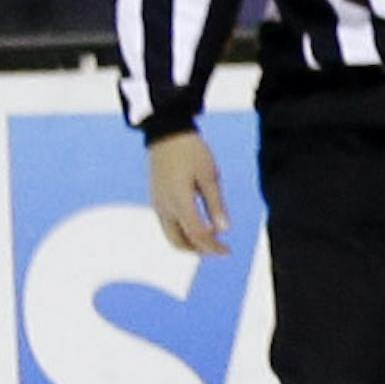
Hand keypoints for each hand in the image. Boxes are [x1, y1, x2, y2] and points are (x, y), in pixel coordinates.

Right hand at [148, 127, 229, 254]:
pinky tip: (200, 223)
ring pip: (171, 235)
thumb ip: (216, 205)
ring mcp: (157, 203)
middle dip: (200, 250)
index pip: (197, 234)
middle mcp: (164, 206)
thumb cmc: (191, 151)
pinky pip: (168, 224)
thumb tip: (224, 230)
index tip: (228, 251)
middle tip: (220, 249)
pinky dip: (183, 231)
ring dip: (191, 242)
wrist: (166, 133)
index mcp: (179, 200)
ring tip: (212, 237)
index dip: (213, 247)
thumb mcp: (210, 176)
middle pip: (179, 242)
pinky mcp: (156, 199)